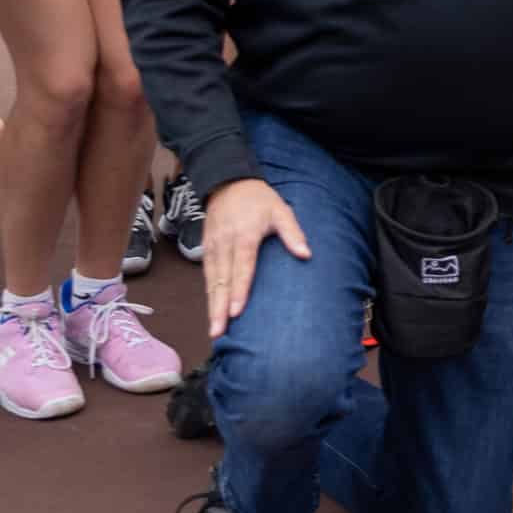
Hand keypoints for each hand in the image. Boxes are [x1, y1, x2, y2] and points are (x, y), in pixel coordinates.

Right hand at [200, 177, 306, 333]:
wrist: (229, 182)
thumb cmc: (259, 200)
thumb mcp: (280, 210)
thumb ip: (293, 233)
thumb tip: (307, 254)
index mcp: (244, 235)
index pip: (241, 266)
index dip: (239, 290)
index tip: (236, 311)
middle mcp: (225, 242)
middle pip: (221, 279)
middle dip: (219, 307)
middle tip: (218, 331)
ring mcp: (212, 246)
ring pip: (211, 280)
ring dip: (211, 305)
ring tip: (214, 329)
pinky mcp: (206, 247)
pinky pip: (206, 274)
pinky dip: (208, 294)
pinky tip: (212, 311)